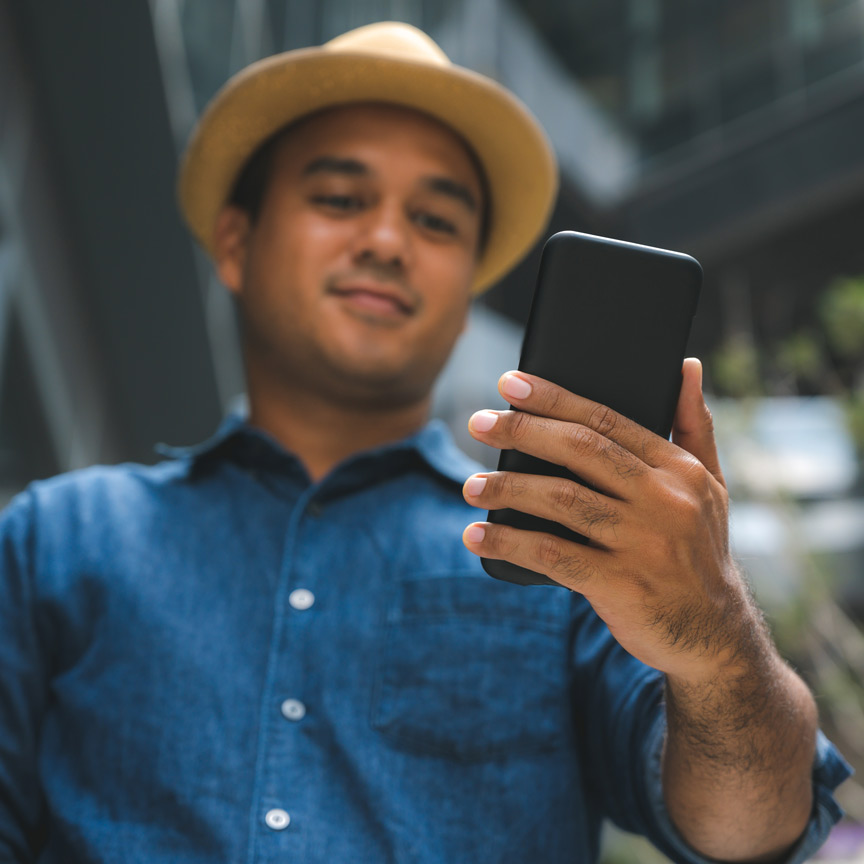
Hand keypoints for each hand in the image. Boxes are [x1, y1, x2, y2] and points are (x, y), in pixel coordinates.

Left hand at [462, 359, 759, 684]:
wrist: (714, 634)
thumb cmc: (698, 550)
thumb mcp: (711, 485)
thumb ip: (695, 426)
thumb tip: (685, 365)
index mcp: (678, 469)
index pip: (606, 420)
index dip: (554, 399)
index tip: (511, 384)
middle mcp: (663, 500)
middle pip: (580, 450)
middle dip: (523, 432)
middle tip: (478, 422)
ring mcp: (642, 543)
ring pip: (562, 500)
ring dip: (509, 488)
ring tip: (471, 485)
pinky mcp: (621, 584)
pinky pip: (553, 556)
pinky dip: (510, 543)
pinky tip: (479, 536)